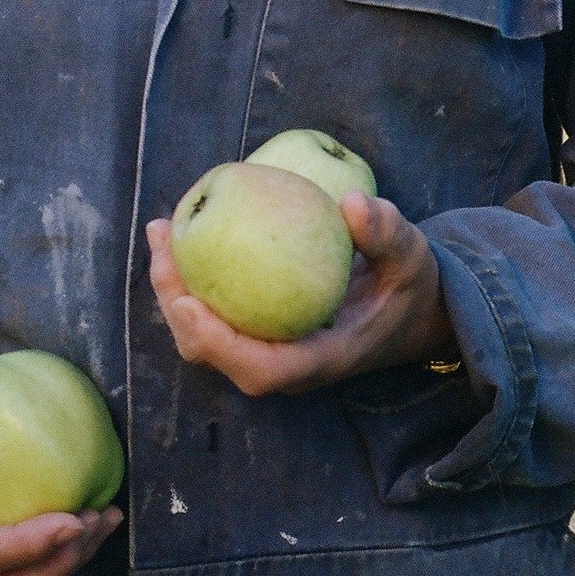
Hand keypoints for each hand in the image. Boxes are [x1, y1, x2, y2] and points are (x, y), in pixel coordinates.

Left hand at [148, 189, 458, 397]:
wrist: (412, 312)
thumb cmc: (410, 288)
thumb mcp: (413, 257)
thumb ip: (389, 234)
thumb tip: (354, 205)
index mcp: (321, 360)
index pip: (261, 370)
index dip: (220, 345)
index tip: (190, 303)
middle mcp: (285, 364)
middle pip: (212, 353)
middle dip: (176, 303)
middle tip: (165, 240)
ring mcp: (267, 350)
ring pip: (202, 336)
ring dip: (173, 286)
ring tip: (162, 229)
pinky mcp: (258, 331)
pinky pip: (213, 310)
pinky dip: (191, 276)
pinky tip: (181, 229)